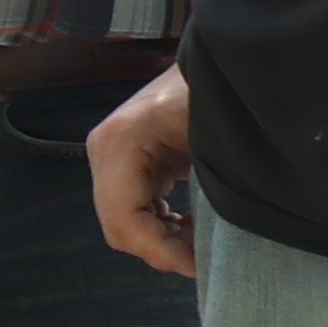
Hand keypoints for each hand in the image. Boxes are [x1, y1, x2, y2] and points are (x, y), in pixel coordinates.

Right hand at [91, 63, 199, 273]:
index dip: (161, 252)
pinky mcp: (128, 159)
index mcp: (120, 143)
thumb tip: (206, 253)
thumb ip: (208, 197)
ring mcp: (112, 155)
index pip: (124, 220)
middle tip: (207, 260)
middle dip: (163, 250)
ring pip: (125, 222)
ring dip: (163, 240)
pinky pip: (134, 207)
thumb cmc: (220, 92)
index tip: (201, 267)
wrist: (222, 59)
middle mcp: (105, 150)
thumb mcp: (215, 141)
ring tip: (203, 242)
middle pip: (119, 227)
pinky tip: (191, 224)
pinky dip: (161, 225)